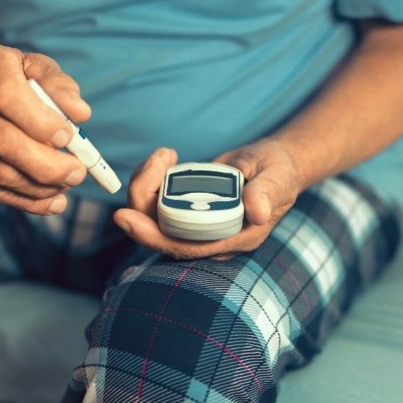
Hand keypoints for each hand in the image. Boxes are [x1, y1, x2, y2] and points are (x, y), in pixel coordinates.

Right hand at [0, 44, 90, 214]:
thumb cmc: (11, 81)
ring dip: (39, 186)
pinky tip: (52, 200)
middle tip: (77, 172)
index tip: (68, 136)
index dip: (40, 121)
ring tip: (66, 183)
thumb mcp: (36, 70)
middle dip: (46, 164)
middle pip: (1, 140)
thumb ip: (59, 86)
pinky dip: (26, 200)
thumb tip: (80, 113)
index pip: (7, 94)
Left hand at [113, 139, 301, 259]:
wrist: (273, 167)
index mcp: (233, 238)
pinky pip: (157, 202)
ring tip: (164, 155)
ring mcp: (195, 225)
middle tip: (150, 165)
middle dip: (142, 203)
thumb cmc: (278, 172)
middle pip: (161, 233)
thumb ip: (267, 192)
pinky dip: (152, 179)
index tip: (125, 216)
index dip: (153, 237)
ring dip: (147, 185)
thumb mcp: (277, 177)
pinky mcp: (185, 209)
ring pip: (153, 217)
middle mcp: (210, 237)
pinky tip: (166, 157)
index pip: (185, 247)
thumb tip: (256, 210)